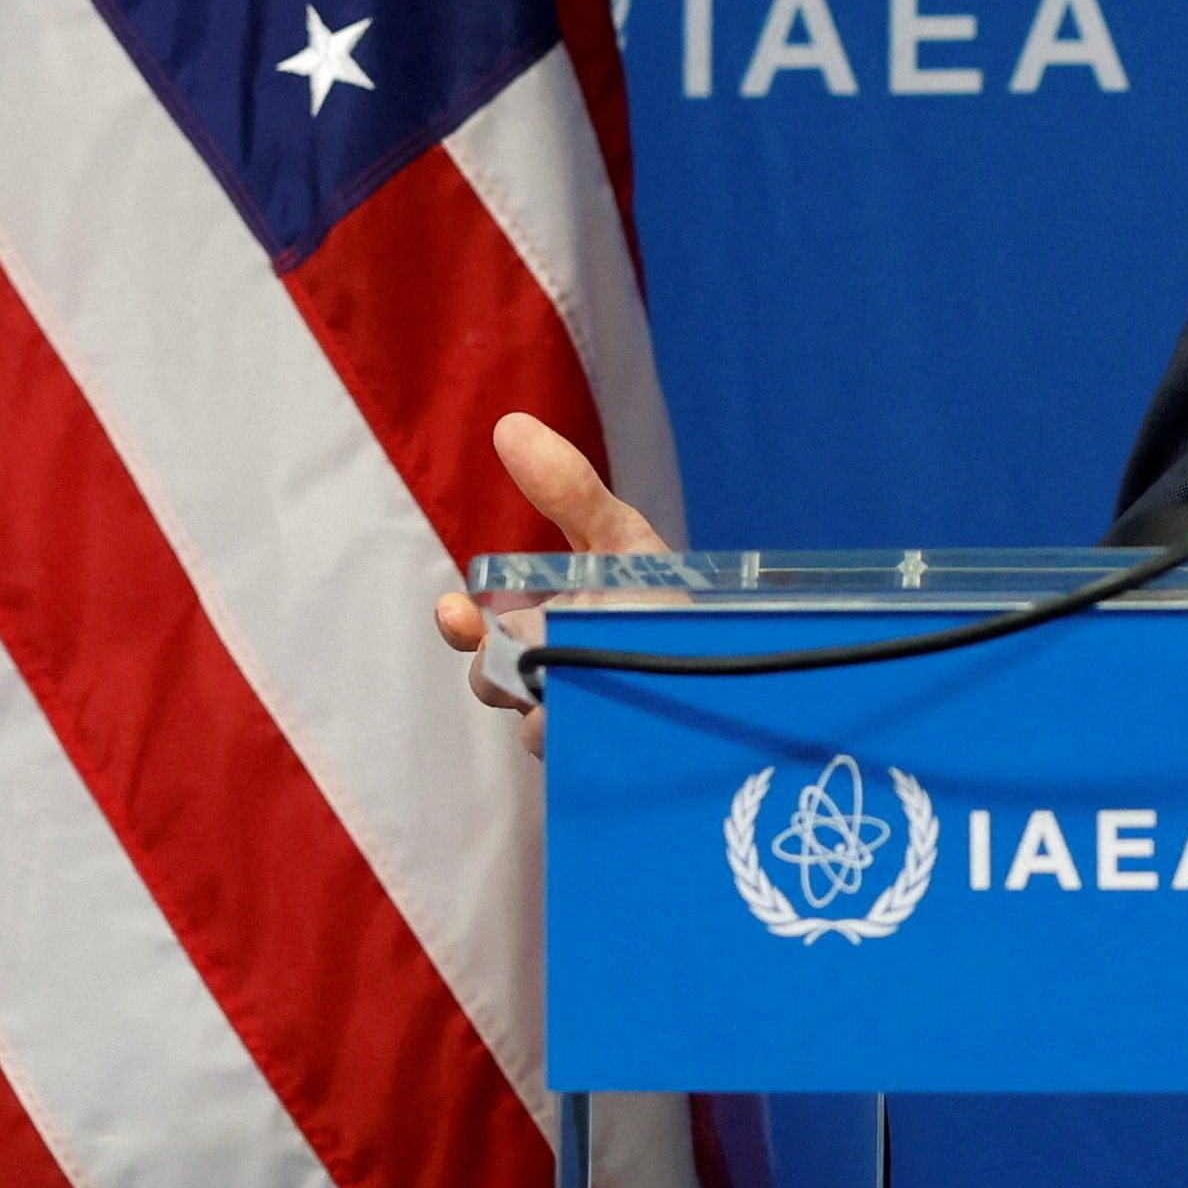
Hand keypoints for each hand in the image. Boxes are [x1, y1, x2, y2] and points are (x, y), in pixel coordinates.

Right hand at [430, 412, 667, 756]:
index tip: (452, 609)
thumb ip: (569, 491)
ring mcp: (575, 725)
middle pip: (497, 684)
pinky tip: (615, 719)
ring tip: (592, 683)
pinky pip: (581, 758)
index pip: (482, 636)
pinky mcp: (604, 763)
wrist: (735, 676)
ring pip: (536, 725)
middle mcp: (550, 680)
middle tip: (530, 656)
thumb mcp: (621, 541)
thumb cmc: (664, 601)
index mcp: (543, 630)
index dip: (463, 627)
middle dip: (504, 670)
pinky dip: (595, 734)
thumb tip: (509, 424)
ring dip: (555, 704)